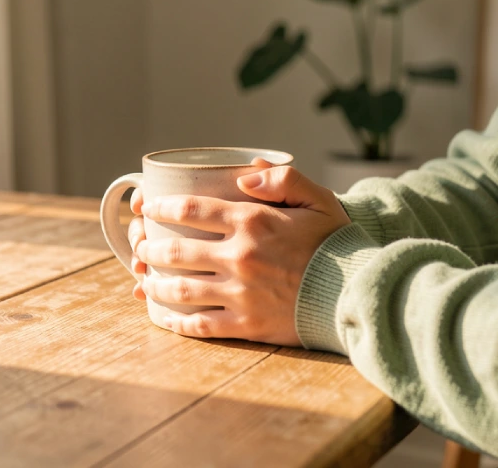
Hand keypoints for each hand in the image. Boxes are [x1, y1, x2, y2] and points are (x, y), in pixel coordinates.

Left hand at [131, 157, 350, 346]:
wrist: (358, 293)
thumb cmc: (337, 244)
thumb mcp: (317, 199)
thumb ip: (282, 177)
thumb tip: (245, 172)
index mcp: (253, 222)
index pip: (191, 210)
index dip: (161, 208)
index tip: (147, 208)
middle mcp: (240, 257)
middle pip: (176, 251)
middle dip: (149, 248)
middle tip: (140, 246)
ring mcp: (240, 294)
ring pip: (180, 289)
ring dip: (154, 283)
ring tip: (143, 278)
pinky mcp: (246, 325)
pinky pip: (199, 324)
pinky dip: (174, 320)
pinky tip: (161, 314)